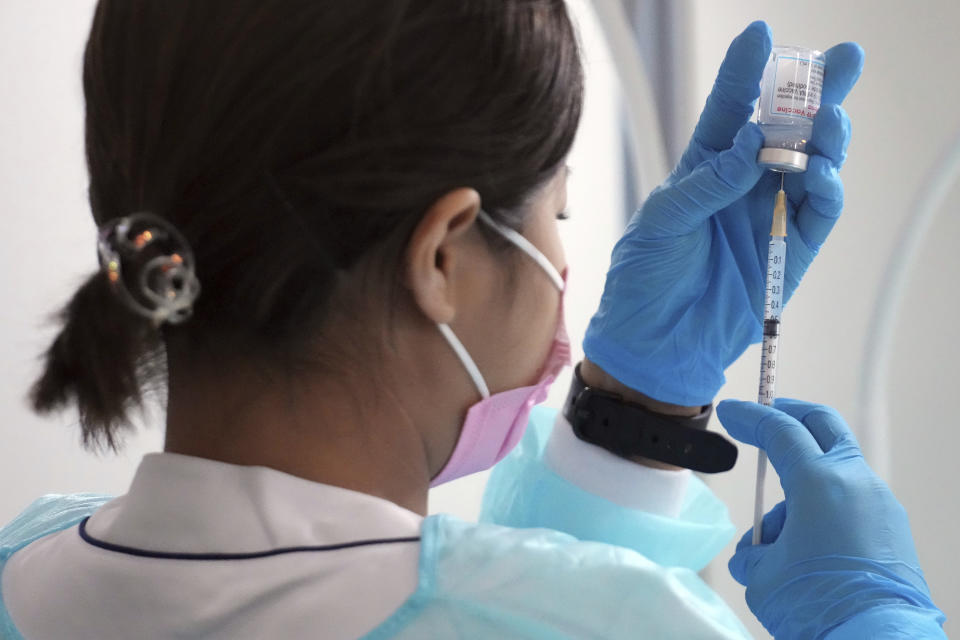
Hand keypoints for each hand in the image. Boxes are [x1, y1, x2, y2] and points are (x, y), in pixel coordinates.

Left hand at [582, 22, 864, 405]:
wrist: (654, 346)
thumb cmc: (643, 281)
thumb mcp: (659, 224)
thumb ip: (704, 184)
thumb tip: (752, 145)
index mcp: (703, 171)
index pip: (730, 111)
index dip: (746, 72)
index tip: (762, 34)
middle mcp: (741, 186)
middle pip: (786, 129)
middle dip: (814, 92)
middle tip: (840, 59)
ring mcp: (768, 215)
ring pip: (813, 163)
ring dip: (826, 138)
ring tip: (827, 120)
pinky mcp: (790, 251)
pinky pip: (820, 210)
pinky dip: (826, 187)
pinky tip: (817, 171)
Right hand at [718, 399, 944, 638]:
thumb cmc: (819, 606)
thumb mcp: (764, 576)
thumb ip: (755, 551)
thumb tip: (757, 554)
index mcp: (821, 483)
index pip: (780, 431)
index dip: (750, 417)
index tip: (731, 412)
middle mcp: (857, 484)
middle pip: (823, 425)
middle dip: (791, 414)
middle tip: (767, 415)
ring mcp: (881, 505)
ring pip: (834, 471)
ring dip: (801, 486)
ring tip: (778, 543)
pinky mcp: (892, 530)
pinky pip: (851, 501)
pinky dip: (824, 508)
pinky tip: (809, 547)